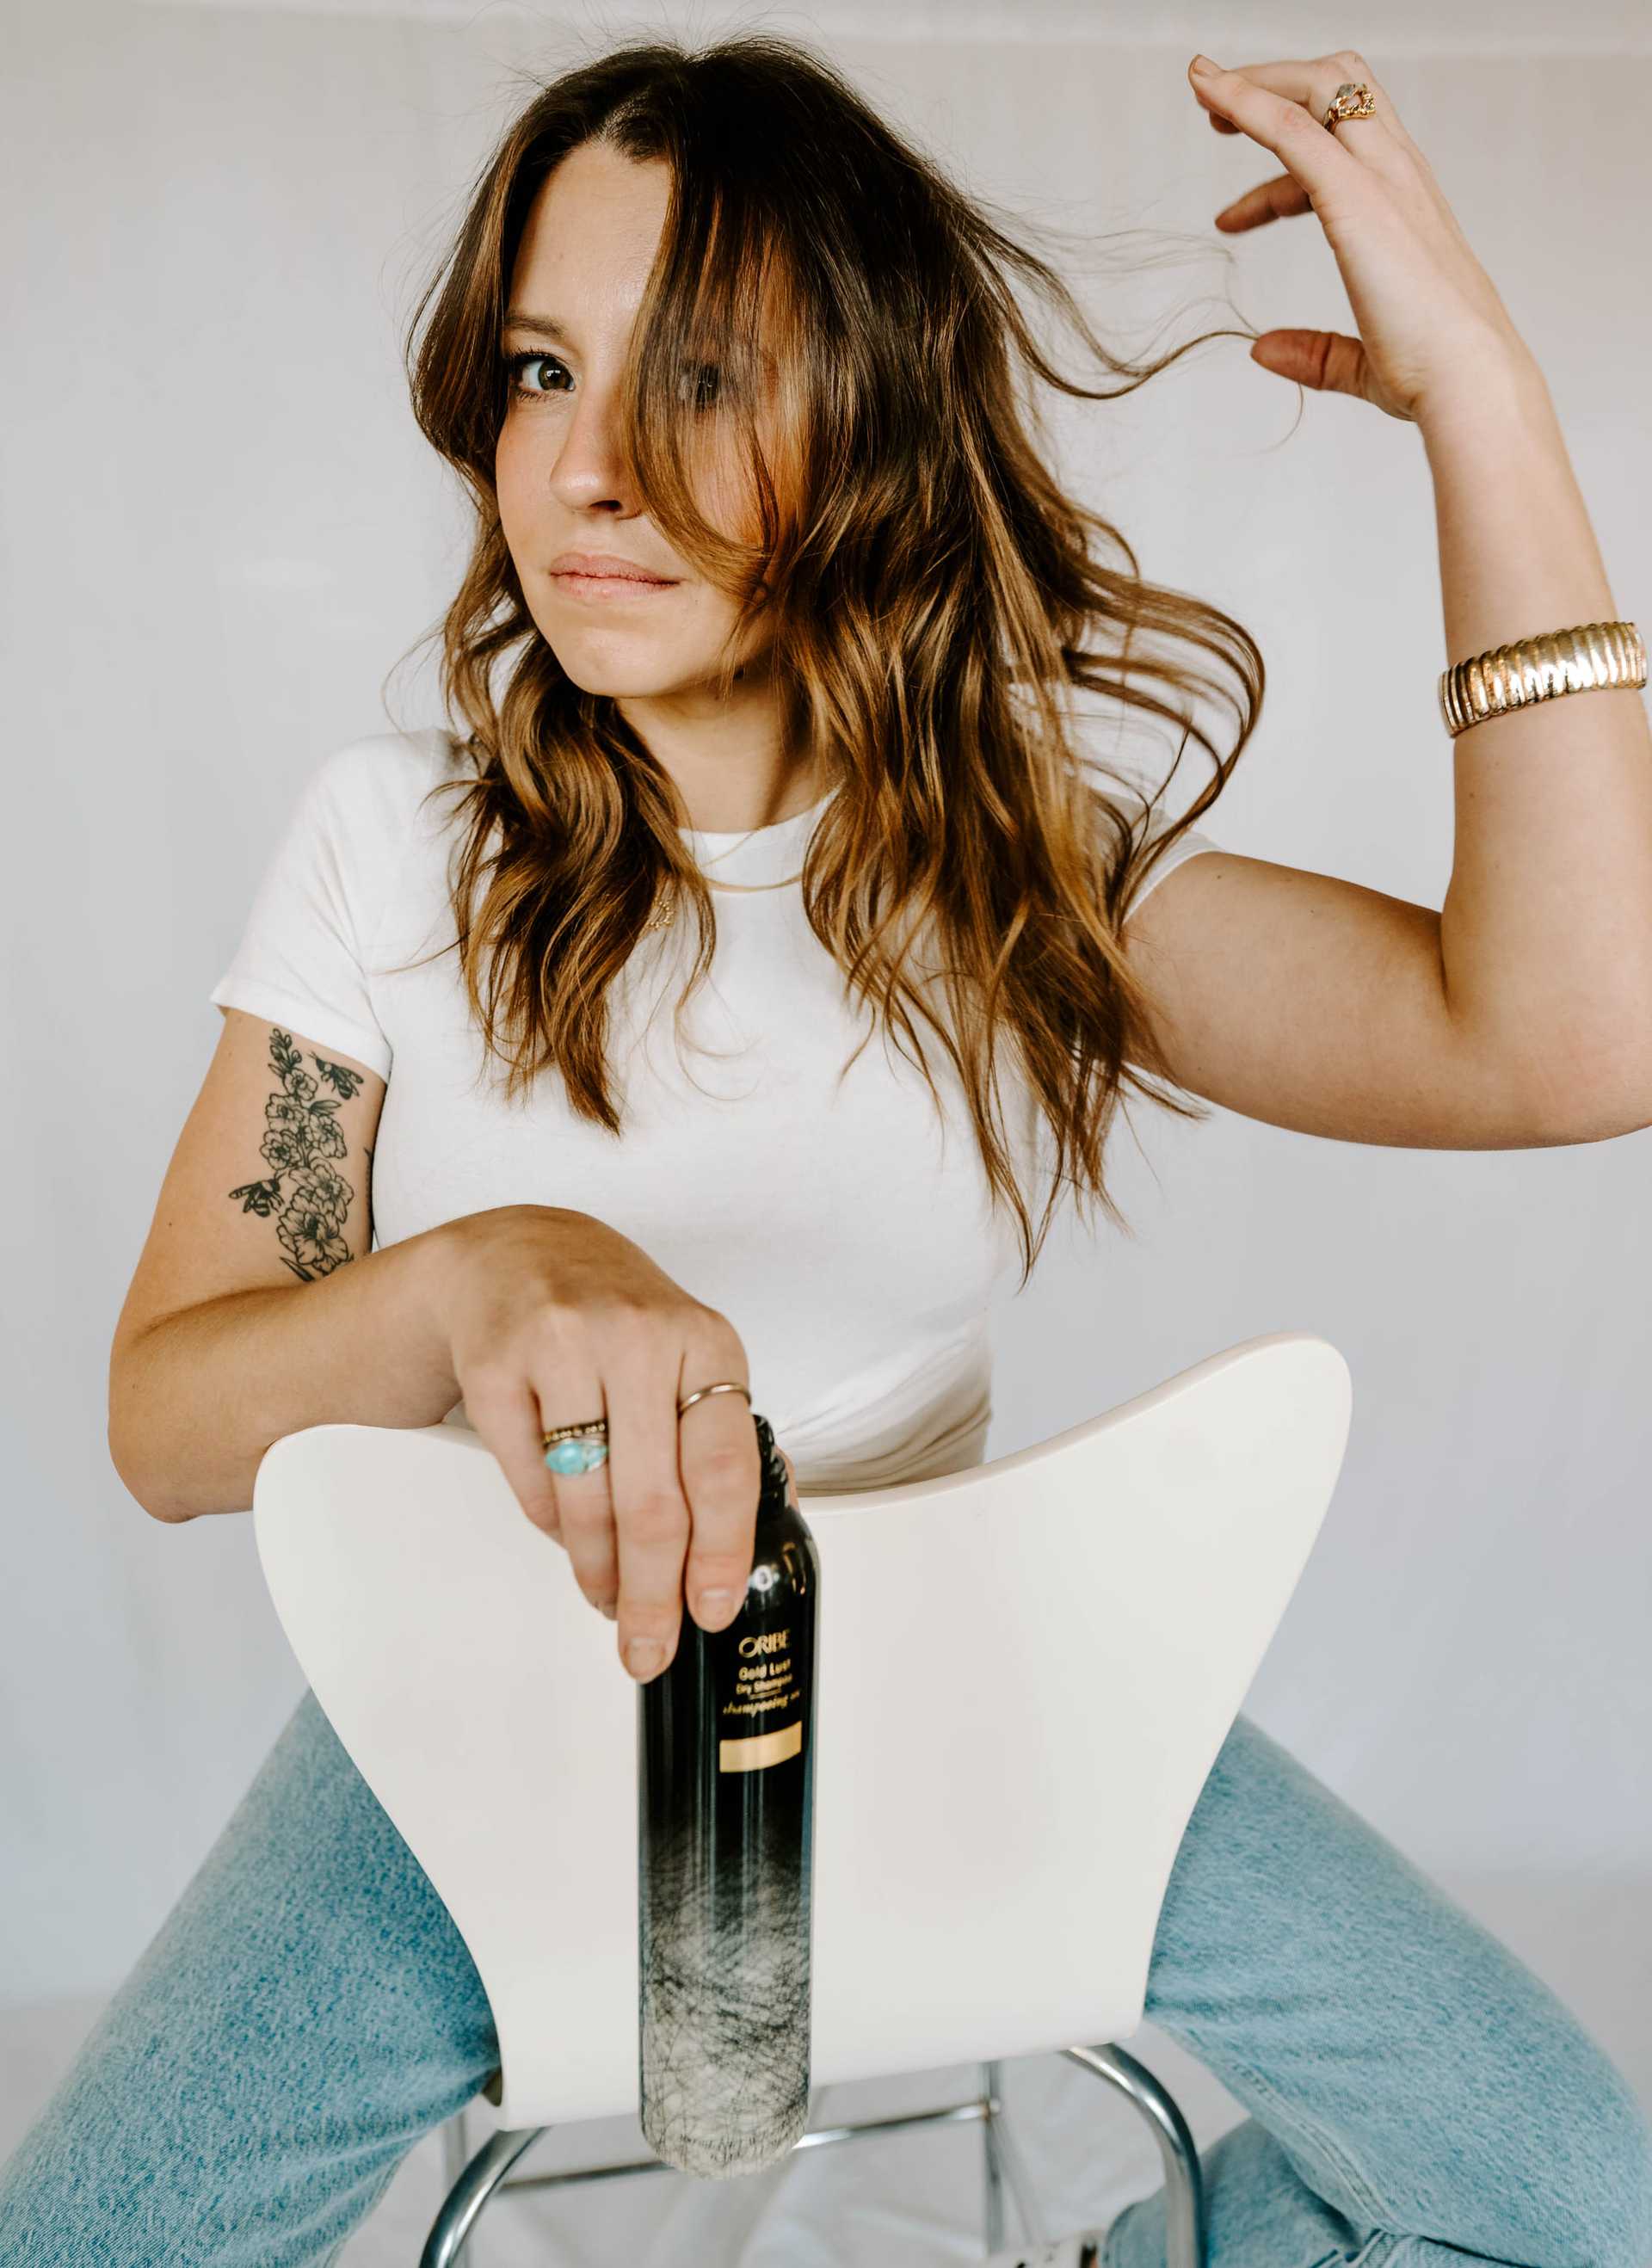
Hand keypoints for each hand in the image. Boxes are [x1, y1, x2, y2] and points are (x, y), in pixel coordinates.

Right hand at [421, 1203, 776, 1680]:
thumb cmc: (614, 1318)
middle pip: (652, 1501)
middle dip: (652, 1594)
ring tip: (608, 1599)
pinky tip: (568, 1533)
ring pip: (586, 1502)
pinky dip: (552, 1526)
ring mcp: (560, 1346)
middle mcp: (637, 1336)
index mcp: (704, 1340)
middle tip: (647, 1644)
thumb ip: (724, 1437)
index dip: (720, 1552)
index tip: (711, 1611)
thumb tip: (762, 1536)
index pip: (724, 1466)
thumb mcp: (688, 1353)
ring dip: (598, 1572)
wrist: (515, 1254)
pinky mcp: (495, 1365)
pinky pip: (529, 1483)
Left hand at [1185, 48, 1535, 425]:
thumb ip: (1314, 353)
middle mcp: (1399, 174)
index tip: (1238, 211)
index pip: (1347, 143)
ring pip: (1316, 88)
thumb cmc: (1434, 371)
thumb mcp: (1363, 362)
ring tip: (1201, 94)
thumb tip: (1262, 351)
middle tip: (1213, 111)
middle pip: (1337, 86)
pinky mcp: (1356, 197)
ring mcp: (1382, 178)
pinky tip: (1209, 93)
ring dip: (1253, 83)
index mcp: (1407, 202)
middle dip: (1274, 85)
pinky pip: (1291, 129)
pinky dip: (1245, 101)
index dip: (1288, 164)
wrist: (1469, 382)